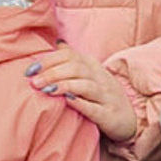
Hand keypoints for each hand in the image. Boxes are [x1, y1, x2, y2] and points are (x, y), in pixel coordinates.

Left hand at [24, 45, 140, 142]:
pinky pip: (94, 108)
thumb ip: (73, 59)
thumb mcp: (90, 74)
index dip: (49, 60)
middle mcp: (100, 78)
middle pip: (76, 69)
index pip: (70, 56)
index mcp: (92, 66)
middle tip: (34, 82)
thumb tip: (58, 42)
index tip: (30, 70)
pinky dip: (80, 104)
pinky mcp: (109, 115)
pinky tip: (67, 101)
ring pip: (85, 86)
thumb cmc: (102, 95)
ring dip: (64, 86)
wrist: (130, 118)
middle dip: (52, 73)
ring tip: (46, 90)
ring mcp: (106, 96)